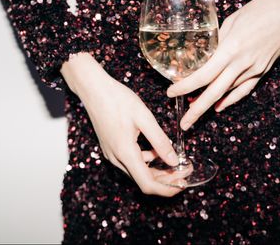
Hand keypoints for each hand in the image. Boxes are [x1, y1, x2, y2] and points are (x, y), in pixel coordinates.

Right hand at [60, 53, 185, 196]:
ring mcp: (112, 154)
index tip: (184, 183)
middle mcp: (116, 158)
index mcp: (125, 152)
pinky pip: (132, 162)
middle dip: (167, 179)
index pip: (147, 184)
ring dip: (158, 170)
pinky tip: (158, 150)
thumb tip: (174, 160)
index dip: (167, 189)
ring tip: (177, 161)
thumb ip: (159, 140)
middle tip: (186, 170)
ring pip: (138, 172)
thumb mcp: (144, 117)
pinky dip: (148, 160)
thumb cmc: (118, 99)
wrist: (93, 90)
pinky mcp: (112, 148)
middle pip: (144, 180)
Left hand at [166, 0, 279, 129]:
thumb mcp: (233, 20)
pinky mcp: (264, 70)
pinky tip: (220, 107)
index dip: (186, 86)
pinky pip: (245, 89)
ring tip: (195, 114)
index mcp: (231, 47)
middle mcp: (243, 62)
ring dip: (211, 105)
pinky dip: (231, 100)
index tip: (171, 92)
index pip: (204, 74)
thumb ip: (218, 38)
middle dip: (197, 110)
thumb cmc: (262, 9)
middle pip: (215, 91)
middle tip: (183, 124)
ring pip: (229, 93)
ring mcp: (255, 68)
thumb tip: (205, 50)